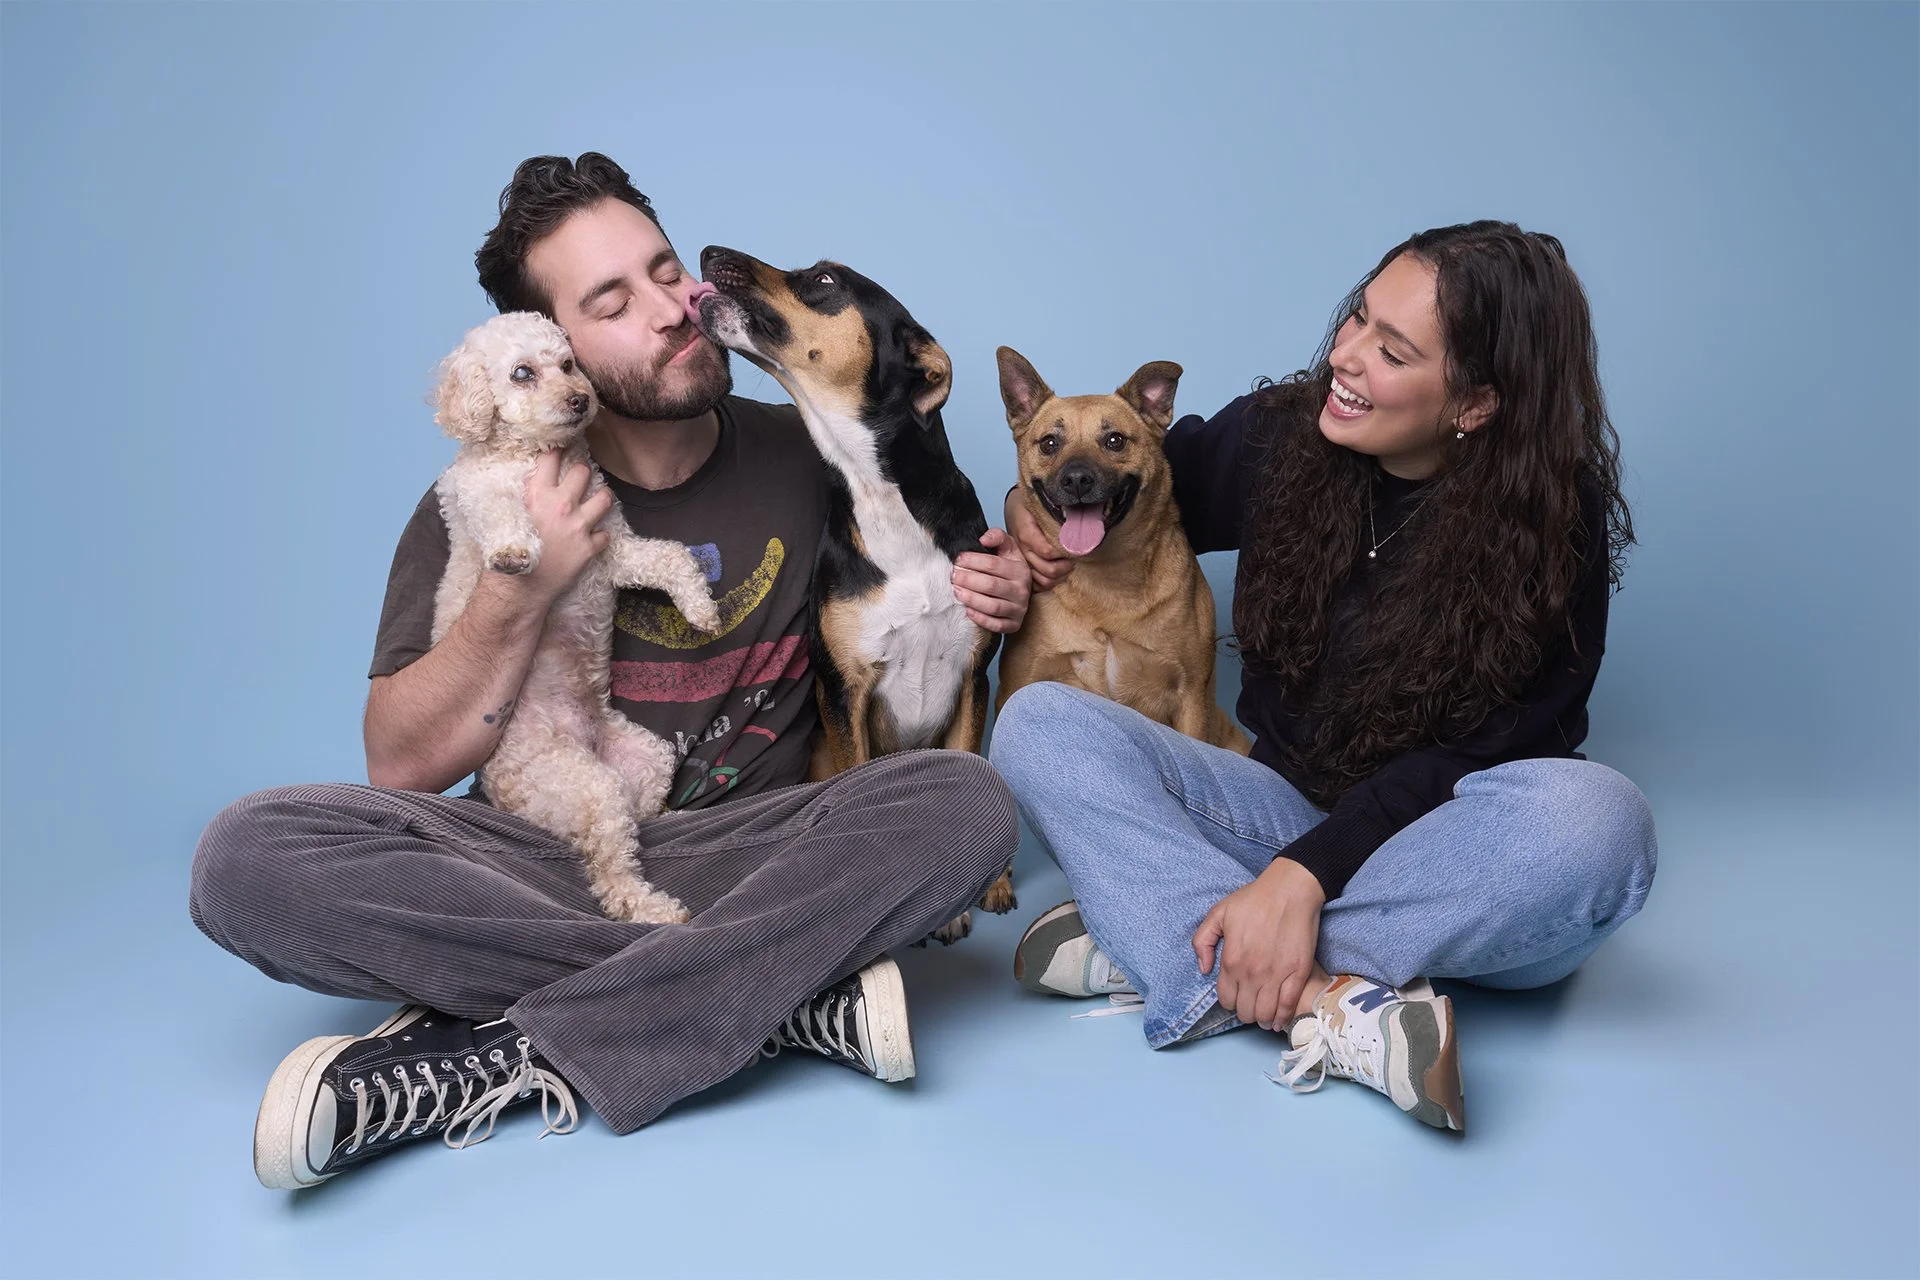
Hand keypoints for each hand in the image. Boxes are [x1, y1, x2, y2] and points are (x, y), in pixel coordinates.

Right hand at [515, 450, 614, 602]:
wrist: (518, 588)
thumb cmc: (508, 551)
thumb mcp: (509, 514)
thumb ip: (526, 494)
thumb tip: (535, 477)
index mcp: (537, 494)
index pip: (552, 457)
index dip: (559, 449)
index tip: (563, 447)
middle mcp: (560, 505)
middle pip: (583, 471)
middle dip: (582, 473)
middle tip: (580, 479)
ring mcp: (578, 526)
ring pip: (604, 498)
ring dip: (601, 498)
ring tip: (597, 501)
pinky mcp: (589, 547)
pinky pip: (606, 534)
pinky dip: (600, 536)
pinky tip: (592, 538)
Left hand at [952, 528, 1031, 632]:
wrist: (1020, 592)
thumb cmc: (1008, 569)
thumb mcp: (1008, 549)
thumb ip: (997, 537)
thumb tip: (983, 539)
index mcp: (1020, 570)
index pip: (993, 564)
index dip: (973, 561)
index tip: (958, 559)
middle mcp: (1022, 590)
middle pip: (991, 585)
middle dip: (968, 580)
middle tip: (953, 576)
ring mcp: (1019, 609)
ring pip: (993, 606)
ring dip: (971, 599)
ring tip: (956, 592)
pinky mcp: (1014, 625)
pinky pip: (997, 625)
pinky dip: (981, 619)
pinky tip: (967, 611)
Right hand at [1005, 487, 1075, 591]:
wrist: (1013, 509)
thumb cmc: (1028, 505)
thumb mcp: (1039, 501)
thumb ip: (1055, 512)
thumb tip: (1077, 522)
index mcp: (1026, 532)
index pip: (1048, 552)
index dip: (1065, 552)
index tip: (1076, 546)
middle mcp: (1022, 550)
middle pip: (1047, 569)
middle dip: (1065, 565)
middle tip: (1075, 558)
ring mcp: (1022, 561)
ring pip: (1043, 580)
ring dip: (1059, 576)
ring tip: (1068, 565)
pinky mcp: (1022, 569)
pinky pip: (1036, 585)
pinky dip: (1049, 582)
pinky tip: (1058, 574)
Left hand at [1192, 858, 1326, 1030]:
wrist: (1290, 890)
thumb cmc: (1254, 899)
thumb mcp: (1217, 913)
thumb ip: (1202, 941)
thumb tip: (1204, 969)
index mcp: (1231, 960)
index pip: (1226, 999)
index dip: (1229, 1002)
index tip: (1235, 996)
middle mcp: (1252, 973)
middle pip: (1245, 1011)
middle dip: (1245, 1012)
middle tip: (1250, 1005)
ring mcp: (1276, 975)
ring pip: (1266, 1014)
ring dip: (1263, 1019)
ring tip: (1264, 1016)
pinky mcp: (1299, 973)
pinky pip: (1288, 1006)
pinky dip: (1283, 1017)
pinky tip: (1279, 1019)